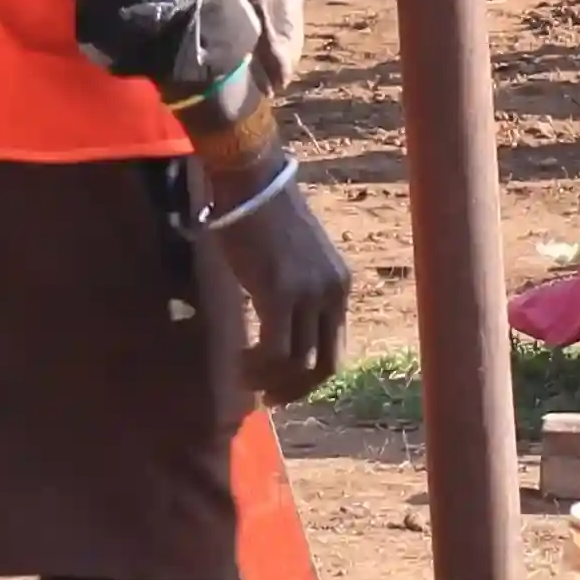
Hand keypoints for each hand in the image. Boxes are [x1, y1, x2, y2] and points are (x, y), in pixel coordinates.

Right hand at [208, 171, 352, 407]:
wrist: (252, 181)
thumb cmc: (266, 214)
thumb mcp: (295, 260)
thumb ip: (296, 293)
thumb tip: (279, 332)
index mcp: (340, 286)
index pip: (334, 350)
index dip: (309, 378)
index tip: (282, 387)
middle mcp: (333, 293)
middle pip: (324, 366)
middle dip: (295, 390)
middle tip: (267, 398)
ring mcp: (308, 294)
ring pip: (297, 364)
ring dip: (270, 381)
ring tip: (245, 379)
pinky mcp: (280, 293)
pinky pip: (274, 350)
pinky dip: (257, 366)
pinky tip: (239, 363)